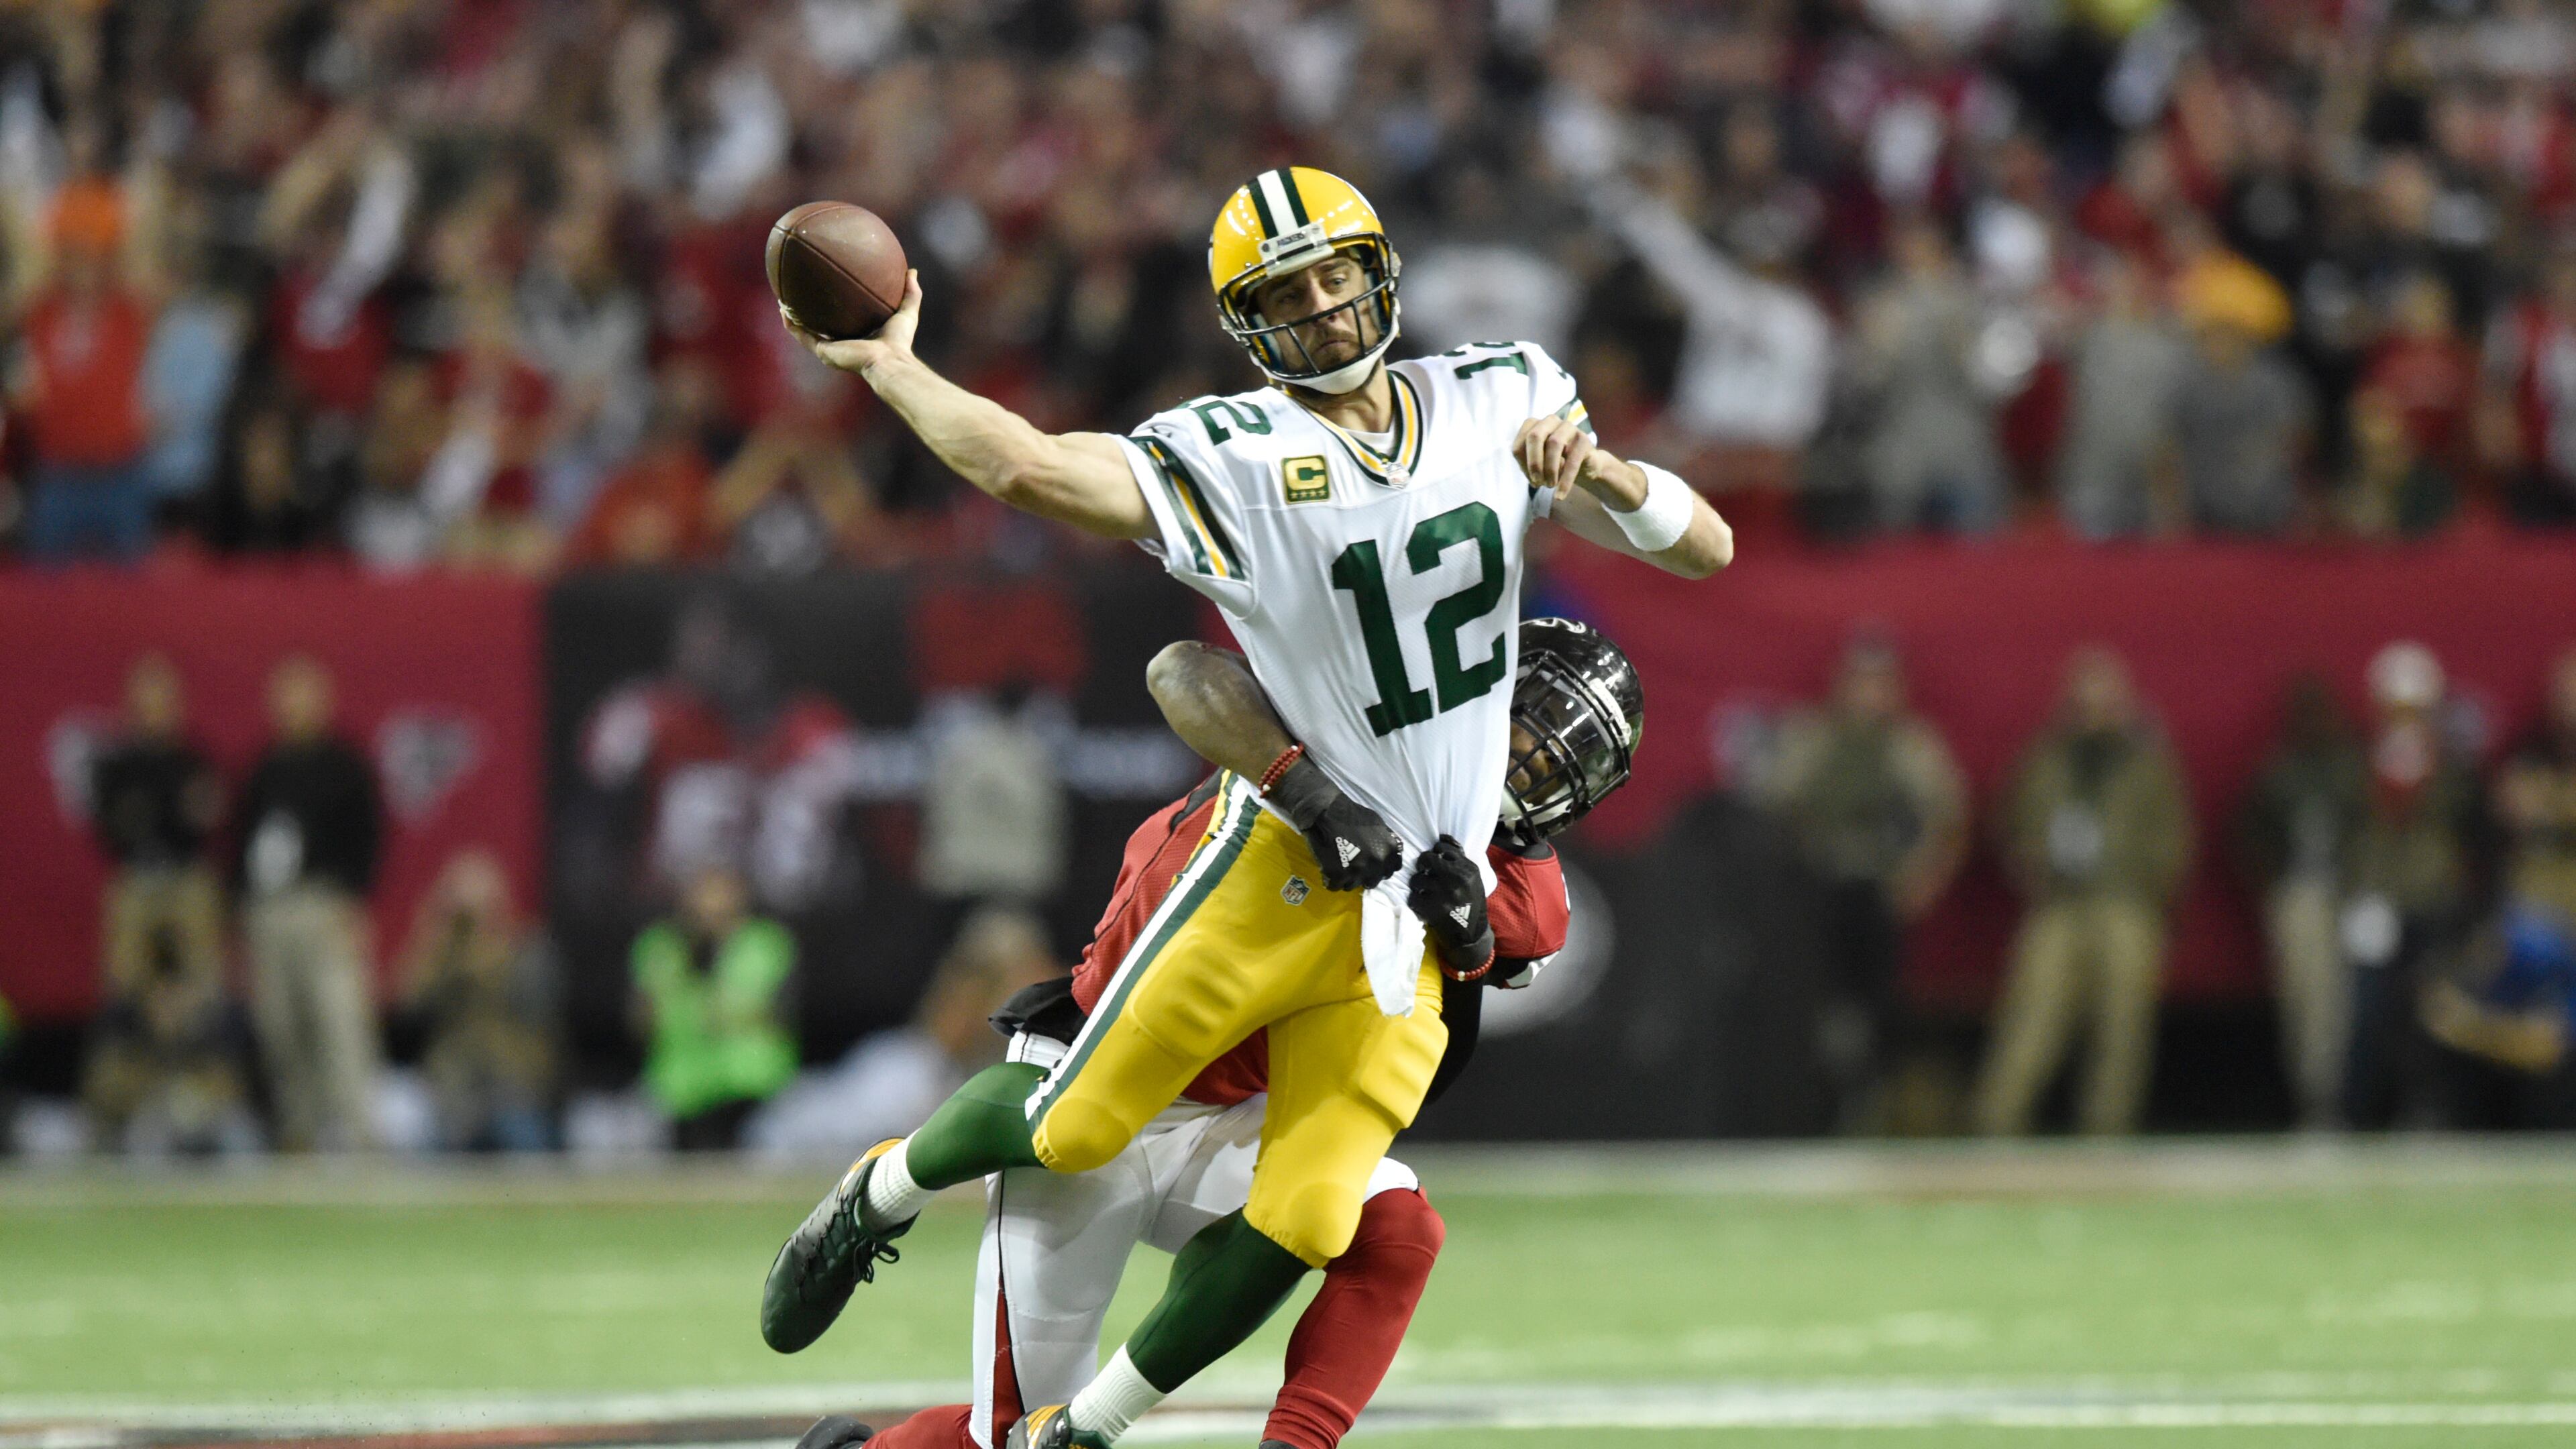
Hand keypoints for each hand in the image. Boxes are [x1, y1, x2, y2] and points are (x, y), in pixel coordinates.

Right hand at [781, 269, 923, 379]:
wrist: (888, 361)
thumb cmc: (899, 342)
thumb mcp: (906, 312)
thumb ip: (911, 293)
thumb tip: (912, 270)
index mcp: (857, 337)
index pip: (843, 320)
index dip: (834, 307)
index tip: (827, 291)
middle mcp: (841, 344)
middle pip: (821, 325)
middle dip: (810, 310)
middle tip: (801, 291)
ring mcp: (831, 349)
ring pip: (806, 331)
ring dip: (794, 316)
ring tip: (783, 299)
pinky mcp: (824, 352)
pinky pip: (803, 336)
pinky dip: (792, 324)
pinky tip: (783, 309)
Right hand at [1263, 754, 1402, 890]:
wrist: (1326, 811)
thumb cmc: (1352, 814)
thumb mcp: (1378, 824)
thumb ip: (1387, 842)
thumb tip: (1392, 855)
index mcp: (1389, 849)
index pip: (1391, 870)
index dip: (1380, 869)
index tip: (1370, 865)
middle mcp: (1377, 862)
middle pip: (1372, 881)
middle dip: (1363, 876)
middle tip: (1352, 866)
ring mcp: (1358, 870)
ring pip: (1353, 886)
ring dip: (1346, 878)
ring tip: (1338, 865)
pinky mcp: (1338, 875)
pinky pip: (1335, 887)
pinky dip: (1330, 880)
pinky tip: (1328, 868)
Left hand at [1408, 835, 1495, 980]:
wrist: (1472, 935)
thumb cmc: (1471, 904)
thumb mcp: (1473, 879)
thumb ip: (1459, 859)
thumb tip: (1441, 838)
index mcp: (1468, 869)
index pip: (1443, 848)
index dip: (1435, 853)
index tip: (1436, 861)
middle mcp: (1457, 878)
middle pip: (1426, 859)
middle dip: (1423, 865)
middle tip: (1425, 874)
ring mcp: (1444, 893)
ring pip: (1416, 879)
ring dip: (1418, 886)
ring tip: (1425, 892)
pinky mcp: (1433, 909)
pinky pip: (1413, 898)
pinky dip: (1416, 902)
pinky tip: (1423, 905)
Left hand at [1512, 414, 1643, 507]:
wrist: (1584, 466)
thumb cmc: (1555, 463)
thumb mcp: (1538, 464)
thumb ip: (1529, 464)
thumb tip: (1532, 473)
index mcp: (1534, 425)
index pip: (1519, 443)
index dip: (1522, 464)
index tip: (1531, 479)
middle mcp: (1550, 421)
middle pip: (1535, 436)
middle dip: (1534, 462)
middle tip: (1537, 482)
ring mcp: (1568, 427)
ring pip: (1554, 443)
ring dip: (1550, 469)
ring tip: (1549, 486)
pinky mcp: (1584, 439)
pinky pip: (1572, 459)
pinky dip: (1565, 480)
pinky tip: (1560, 495)